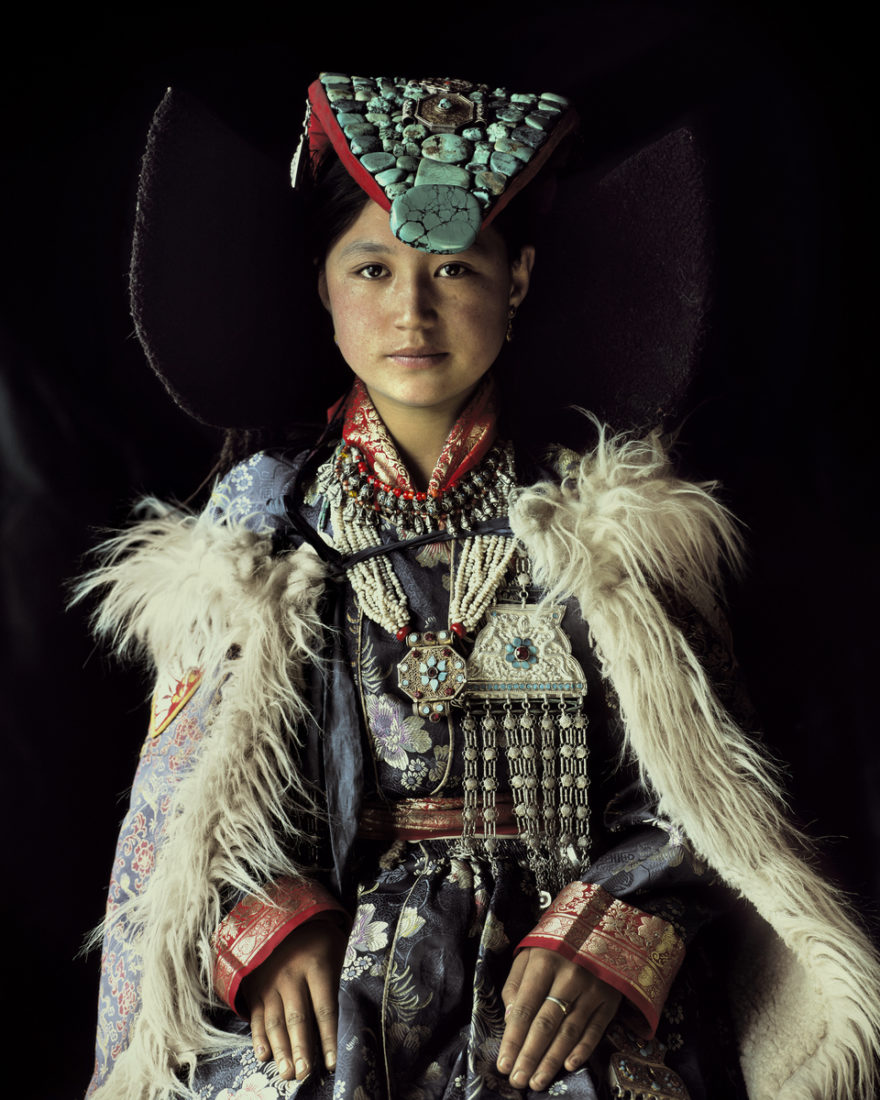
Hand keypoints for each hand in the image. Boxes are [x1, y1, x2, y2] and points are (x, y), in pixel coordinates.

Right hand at [242, 918, 346, 1082]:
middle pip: (297, 1018)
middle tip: (304, 1074)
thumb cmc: (318, 935)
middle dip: (301, 1049)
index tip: (331, 1064)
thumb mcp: (335, 948)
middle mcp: (291, 975)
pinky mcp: (255, 984)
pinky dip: (258, 1036)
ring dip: (280, 1049)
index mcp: (316, 965)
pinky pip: (256, 1014)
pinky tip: (263, 1055)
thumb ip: (335, 980)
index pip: (325, 1009)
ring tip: (286, 1073)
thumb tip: (341, 1019)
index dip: (328, 1038)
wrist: (282, 911)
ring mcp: (270, 980)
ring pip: (274, 1020)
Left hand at [496, 947, 621, 1091]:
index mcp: (544, 961)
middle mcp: (569, 975)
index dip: (513, 1038)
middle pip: (546, 1023)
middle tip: (518, 1080)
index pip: (525, 1007)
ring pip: (569, 1031)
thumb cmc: (557, 944)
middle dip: (530, 1055)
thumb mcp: (530, 952)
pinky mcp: (610, 999)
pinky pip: (595, 1029)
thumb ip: (516, 983)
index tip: (503, 1063)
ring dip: (552, 1060)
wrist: (603, 925)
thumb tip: (510, 1020)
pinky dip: (582, 1050)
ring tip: (537, 1081)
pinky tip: (568, 1066)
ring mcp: (592, 988)